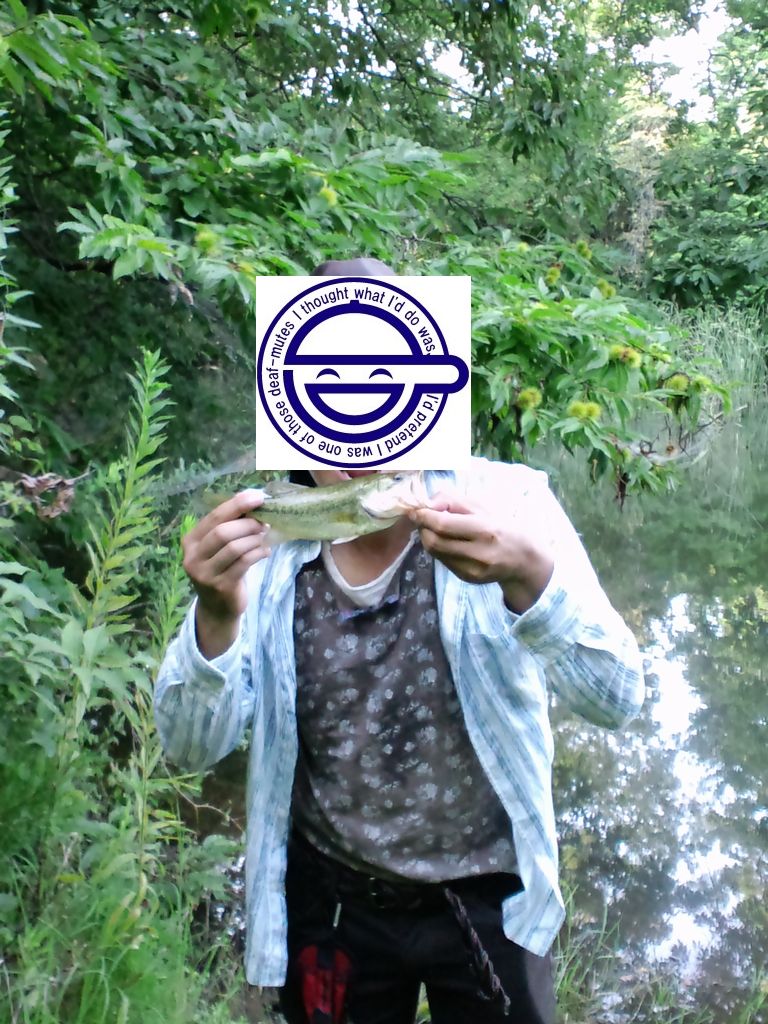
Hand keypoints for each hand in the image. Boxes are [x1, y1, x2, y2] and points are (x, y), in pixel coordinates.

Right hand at [182, 490, 270, 657]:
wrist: (217, 608)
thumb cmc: (221, 570)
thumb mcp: (219, 548)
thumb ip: (230, 527)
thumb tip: (253, 501)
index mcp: (190, 541)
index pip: (214, 517)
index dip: (237, 504)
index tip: (257, 496)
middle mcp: (193, 557)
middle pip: (223, 532)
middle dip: (247, 524)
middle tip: (264, 522)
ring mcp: (205, 573)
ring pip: (234, 547)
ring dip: (254, 539)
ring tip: (265, 536)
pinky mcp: (221, 586)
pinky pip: (244, 563)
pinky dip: (258, 553)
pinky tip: (265, 551)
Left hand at [407, 491, 553, 613]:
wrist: (522, 559)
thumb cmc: (501, 527)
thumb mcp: (482, 507)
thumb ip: (453, 501)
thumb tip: (428, 503)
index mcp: (484, 530)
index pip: (443, 525)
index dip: (424, 517)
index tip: (416, 510)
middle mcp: (478, 553)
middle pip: (434, 541)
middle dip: (423, 528)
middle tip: (422, 519)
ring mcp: (471, 569)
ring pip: (435, 552)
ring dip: (428, 538)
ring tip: (433, 528)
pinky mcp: (466, 578)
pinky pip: (442, 561)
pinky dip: (438, 549)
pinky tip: (446, 541)